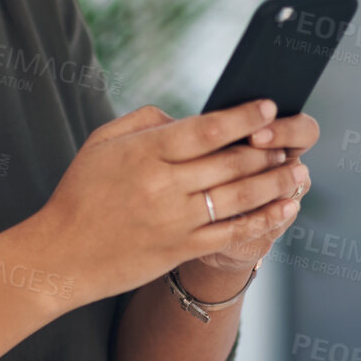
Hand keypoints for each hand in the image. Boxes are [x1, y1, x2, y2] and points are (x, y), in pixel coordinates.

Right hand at [28, 99, 305, 305]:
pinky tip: (284, 209)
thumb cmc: (80, 193)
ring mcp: (174, 220)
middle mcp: (164, 185)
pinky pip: (232, 233)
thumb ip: (145, 121)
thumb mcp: (101, 142)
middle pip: (231, 162)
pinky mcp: (180, 250)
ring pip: (239, 197)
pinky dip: (263, 220)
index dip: (243, 117)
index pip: (207, 129)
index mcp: (145, 152)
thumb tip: (187, 118)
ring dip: (276, 183)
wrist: (61, 254)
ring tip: (299, 173)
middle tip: (290, 142)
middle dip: (268, 150)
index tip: (269, 106)